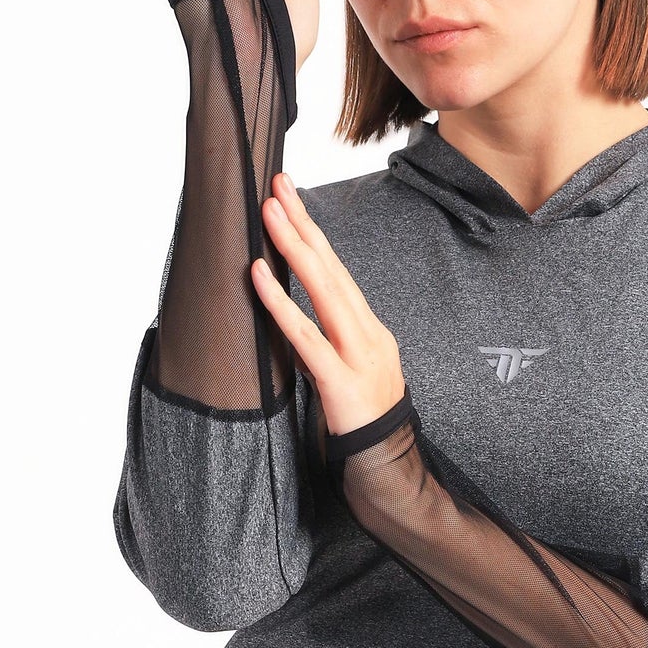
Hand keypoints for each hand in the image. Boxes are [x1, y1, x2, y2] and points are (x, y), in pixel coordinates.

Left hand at [252, 174, 407, 440]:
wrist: (387, 462)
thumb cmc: (364, 415)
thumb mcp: (352, 364)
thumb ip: (332, 334)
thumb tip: (305, 306)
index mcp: (368, 326)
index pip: (337, 269)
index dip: (312, 231)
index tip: (289, 197)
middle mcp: (367, 331)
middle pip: (332, 267)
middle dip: (303, 223)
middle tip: (277, 185)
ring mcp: (357, 354)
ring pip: (324, 289)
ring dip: (294, 247)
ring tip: (269, 212)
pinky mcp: (340, 381)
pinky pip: (305, 336)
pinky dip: (280, 303)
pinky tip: (260, 276)